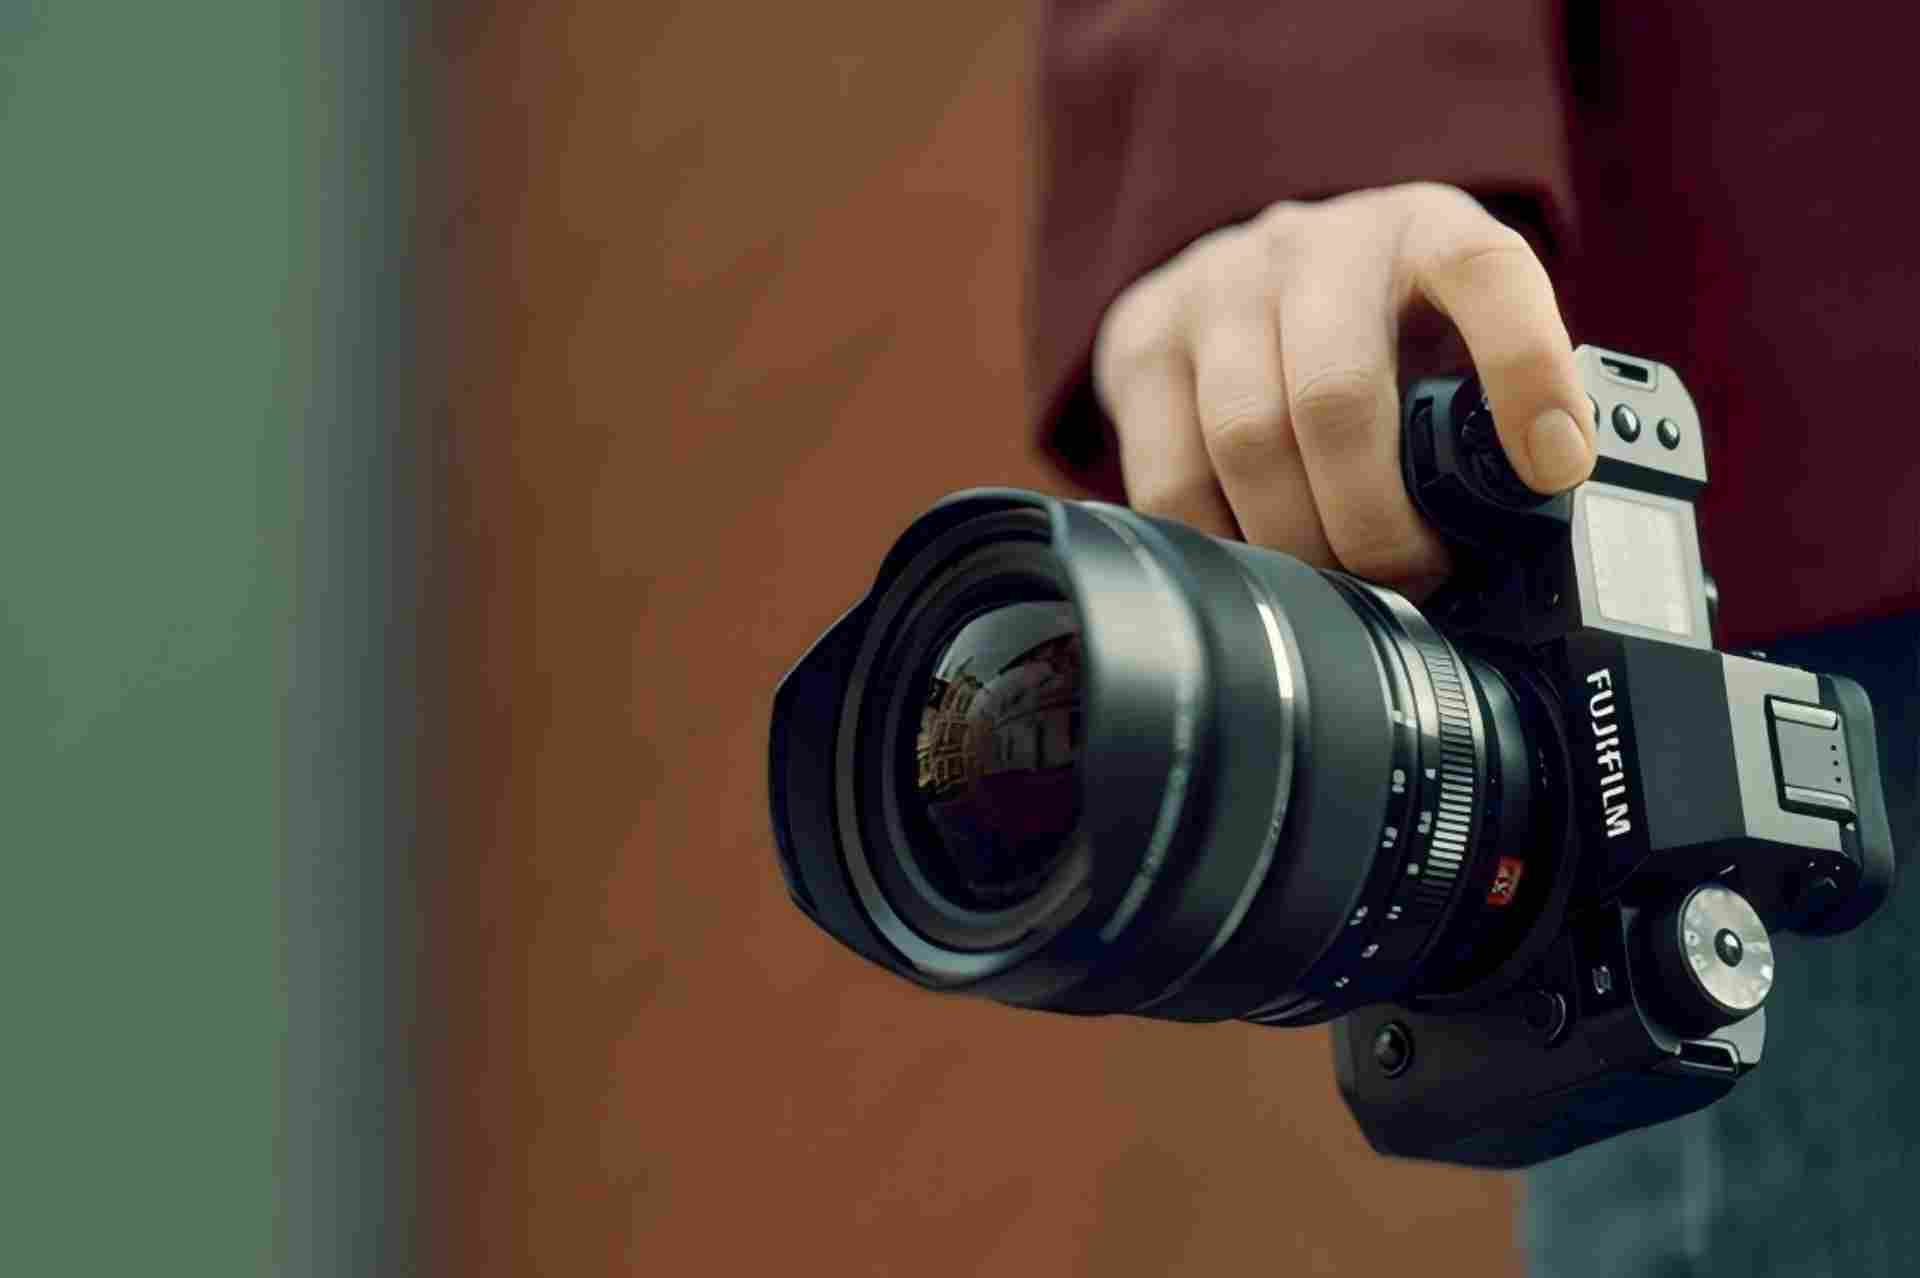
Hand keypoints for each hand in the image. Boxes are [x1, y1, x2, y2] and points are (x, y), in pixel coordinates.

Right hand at [1091, 182, 1594, 598]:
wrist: (1239, 277)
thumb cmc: (1370, 326)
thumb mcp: (1446, 330)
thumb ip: (1487, 400)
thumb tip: (1542, 511)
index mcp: (1424, 231)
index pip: (1485, 273)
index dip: (1526, 370)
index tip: (1555, 467)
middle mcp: (1315, 247)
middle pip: (1336, 396)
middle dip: (1377, 520)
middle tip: (1413, 578)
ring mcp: (1217, 289)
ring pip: (1246, 440)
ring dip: (1298, 541)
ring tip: (1338, 587)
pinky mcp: (1143, 345)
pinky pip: (1171, 477)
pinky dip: (1221, 544)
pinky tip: (1259, 566)